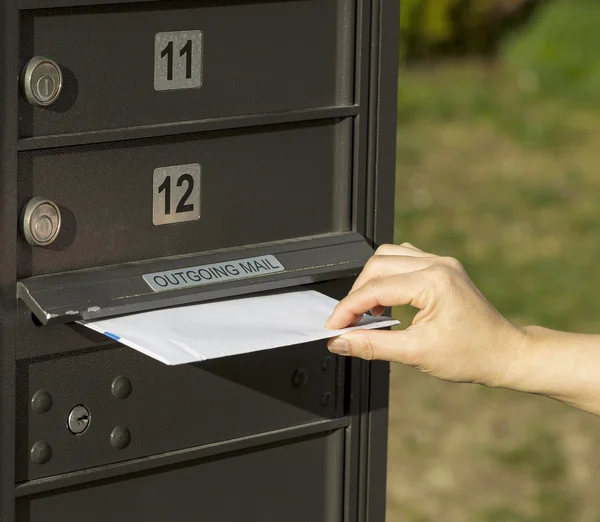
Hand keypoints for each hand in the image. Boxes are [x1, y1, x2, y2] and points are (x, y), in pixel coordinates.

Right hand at [325, 243, 526, 387]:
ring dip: (370, 281)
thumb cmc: (472, 355)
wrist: (505, 353)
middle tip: (347, 322)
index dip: (347, 308)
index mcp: (433, 281)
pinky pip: (403, 259)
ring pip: (388, 256)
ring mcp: (441, 262)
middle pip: (377, 265)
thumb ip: (372, 345)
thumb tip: (340, 341)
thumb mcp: (416, 354)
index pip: (375, 289)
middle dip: (356, 294)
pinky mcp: (442, 267)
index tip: (333, 327)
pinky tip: (386, 299)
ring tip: (366, 311)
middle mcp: (437, 264)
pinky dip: (387, 277)